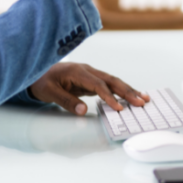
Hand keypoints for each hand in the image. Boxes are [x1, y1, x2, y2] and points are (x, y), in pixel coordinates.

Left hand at [28, 62, 148, 115]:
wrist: (37, 72)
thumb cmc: (42, 81)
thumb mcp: (49, 92)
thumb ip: (65, 101)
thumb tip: (82, 111)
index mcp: (77, 71)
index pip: (97, 83)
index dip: (109, 96)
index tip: (118, 108)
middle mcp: (87, 71)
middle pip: (111, 80)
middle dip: (127, 91)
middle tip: (141, 102)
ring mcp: (91, 75)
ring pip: (113, 82)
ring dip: (129, 90)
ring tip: (144, 99)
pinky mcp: (92, 81)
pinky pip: (110, 86)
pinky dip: (122, 92)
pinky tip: (132, 97)